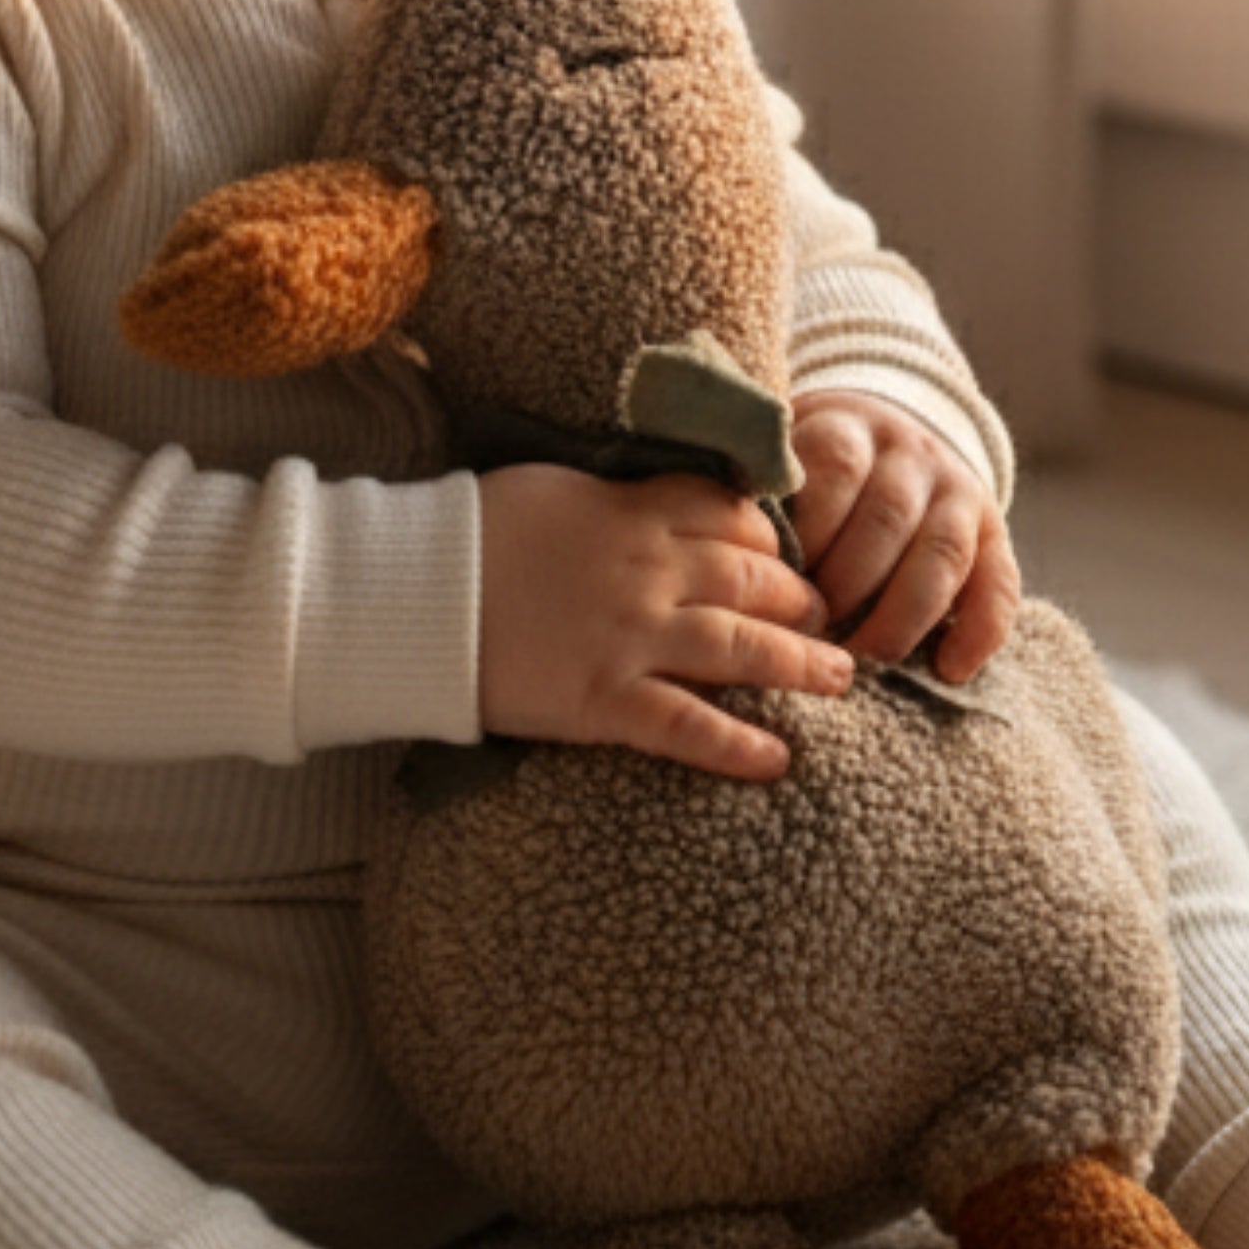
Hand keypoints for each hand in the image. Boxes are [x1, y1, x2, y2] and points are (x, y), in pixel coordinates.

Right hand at [477, 464, 852, 782]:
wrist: (409, 591)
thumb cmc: (472, 531)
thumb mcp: (554, 487)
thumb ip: (617, 499)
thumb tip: (656, 504)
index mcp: (632, 513)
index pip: (730, 517)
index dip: (768, 538)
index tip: (785, 556)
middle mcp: (647, 574)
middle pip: (752, 581)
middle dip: (799, 600)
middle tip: (827, 620)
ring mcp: (629, 640)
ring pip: (740, 651)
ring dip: (799, 667)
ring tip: (839, 680)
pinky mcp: (602, 701)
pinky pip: (687, 728)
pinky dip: (737, 746)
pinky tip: (777, 760)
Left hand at [786, 393, 1018, 683]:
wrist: (893, 431)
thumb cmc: (813, 469)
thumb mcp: (784, 455)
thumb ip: (762, 490)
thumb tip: (734, 553)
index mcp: (851, 428)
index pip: (837, 469)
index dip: (810, 529)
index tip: (776, 582)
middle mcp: (913, 455)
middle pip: (888, 518)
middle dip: (848, 585)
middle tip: (810, 635)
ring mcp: (959, 493)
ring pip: (942, 553)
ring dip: (902, 616)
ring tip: (864, 660)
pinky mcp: (994, 535)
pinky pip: (1000, 583)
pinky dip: (981, 631)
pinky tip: (949, 670)